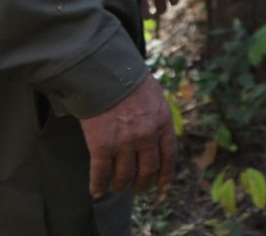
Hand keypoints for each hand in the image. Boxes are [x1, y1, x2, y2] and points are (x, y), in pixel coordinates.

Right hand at [78, 73, 174, 197]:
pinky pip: (101, 173)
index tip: (162, 186)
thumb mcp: (155, 97)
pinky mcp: (101, 146)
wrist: (105, 74)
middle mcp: (146, 136)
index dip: (166, 174)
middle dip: (142, 184)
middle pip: (148, 170)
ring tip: (117, 188)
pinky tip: (97, 190)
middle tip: (137, 188)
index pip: (168, 155)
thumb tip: (157, 136)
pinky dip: (98, 185)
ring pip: (125, 175)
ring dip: (121, 185)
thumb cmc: (130, 81)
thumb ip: (157, 117)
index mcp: (162, 122)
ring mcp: (124, 142)